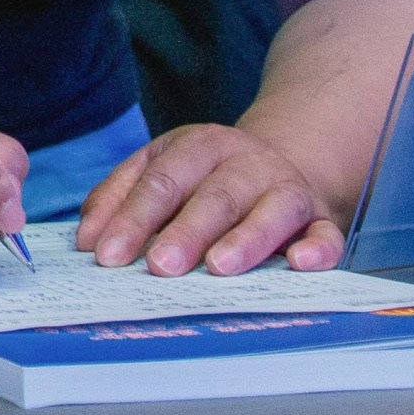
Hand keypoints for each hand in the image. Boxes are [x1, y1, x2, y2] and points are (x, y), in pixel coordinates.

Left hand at [76, 120, 341, 275]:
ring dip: (245, 240)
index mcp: (198, 147)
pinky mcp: (322, 220)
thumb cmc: (207, 177)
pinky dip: (317, 249)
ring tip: (219, 267)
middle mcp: (245, 163)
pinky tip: (299, 264)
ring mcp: (287, 190)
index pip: (160, 182)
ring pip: (269, 211)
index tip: (107, 254)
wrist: (282, 161)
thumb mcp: (160, 169)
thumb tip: (88, 239)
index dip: (131, 218)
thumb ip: (120, 197)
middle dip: (185, 232)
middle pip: (213, 197)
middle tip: (159, 266)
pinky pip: (325, 234)